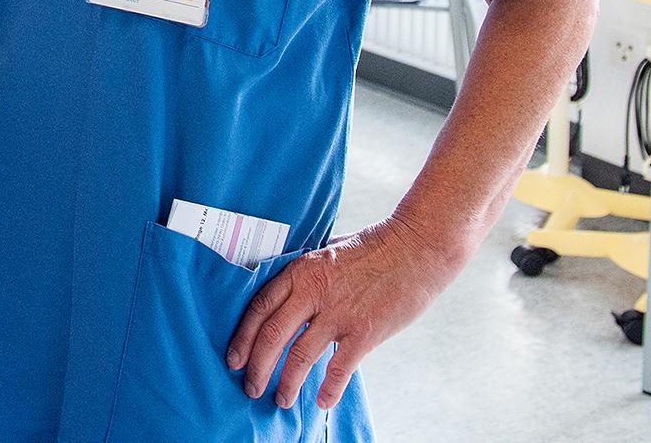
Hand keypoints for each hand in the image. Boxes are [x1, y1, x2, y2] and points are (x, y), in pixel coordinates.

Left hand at [225, 215, 463, 409]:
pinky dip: (329, 389)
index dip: (243, 336)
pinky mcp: (365, 331)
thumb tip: (288, 295)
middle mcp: (313, 292)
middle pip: (272, 335)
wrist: (416, 246)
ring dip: (287, 382)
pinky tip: (322, 402)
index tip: (234, 359)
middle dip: (257, 366)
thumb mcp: (328, 252)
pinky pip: (340, 368)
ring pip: (300, 355)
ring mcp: (339, 312)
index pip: (259, 307)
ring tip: (281, 399)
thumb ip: (307, 275)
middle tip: (250, 387)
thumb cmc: (374, 248)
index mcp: (301, 271)